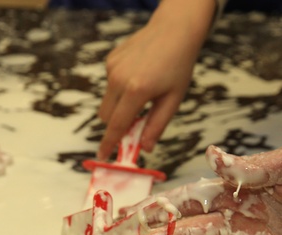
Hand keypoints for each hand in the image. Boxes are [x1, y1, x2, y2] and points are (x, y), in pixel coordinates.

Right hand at [96, 0, 214, 159]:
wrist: (174, 30)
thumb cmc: (178, 66)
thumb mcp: (173, 99)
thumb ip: (156, 125)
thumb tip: (144, 148)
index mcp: (137, 90)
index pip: (117, 125)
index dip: (109, 144)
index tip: (102, 156)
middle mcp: (119, 79)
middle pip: (106, 117)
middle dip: (116, 126)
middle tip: (135, 125)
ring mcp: (112, 68)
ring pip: (107, 102)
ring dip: (119, 107)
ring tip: (143, 92)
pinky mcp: (110, 60)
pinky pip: (110, 85)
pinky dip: (120, 89)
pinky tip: (138, 76)